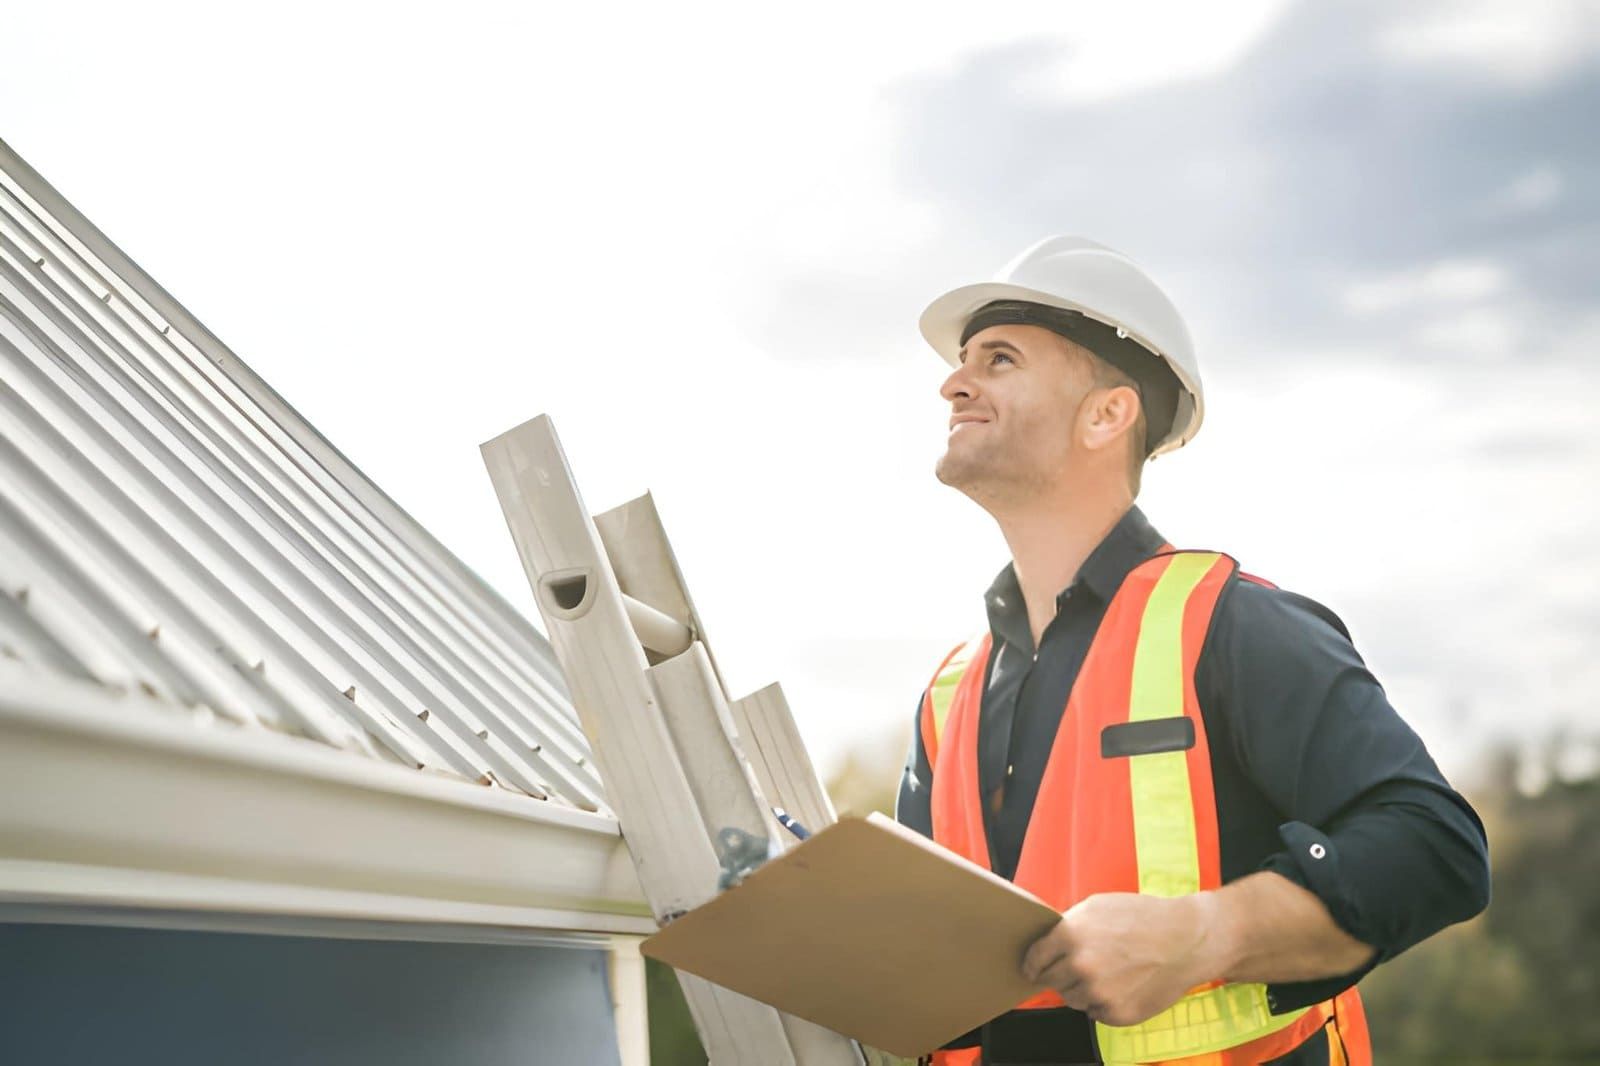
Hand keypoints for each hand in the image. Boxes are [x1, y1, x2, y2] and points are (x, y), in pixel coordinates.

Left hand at [1020, 892, 1223, 1026]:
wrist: (1186, 940)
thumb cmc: (1143, 918)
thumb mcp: (1097, 906)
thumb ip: (1067, 926)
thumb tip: (1045, 943)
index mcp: (1070, 936)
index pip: (1033, 959)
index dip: (1032, 963)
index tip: (1032, 967)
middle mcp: (1080, 967)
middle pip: (1051, 981)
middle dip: (1059, 974)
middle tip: (1078, 966)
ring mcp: (1099, 993)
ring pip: (1073, 999)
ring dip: (1082, 989)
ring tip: (1108, 972)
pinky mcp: (1117, 1013)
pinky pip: (1095, 1012)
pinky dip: (1103, 1002)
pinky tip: (1122, 984)